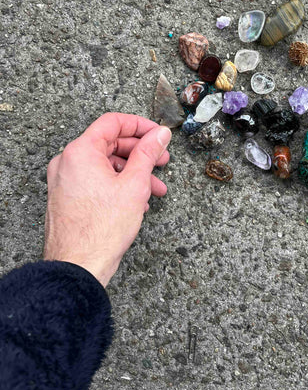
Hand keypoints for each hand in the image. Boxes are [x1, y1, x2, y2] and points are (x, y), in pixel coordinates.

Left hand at [43, 113, 171, 286]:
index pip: (113, 122)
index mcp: (80, 151)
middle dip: (140, 153)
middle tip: (162, 161)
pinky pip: (95, 181)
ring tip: (155, 189)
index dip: (140, 125)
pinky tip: (137, 201)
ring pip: (105, 165)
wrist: (77, 267)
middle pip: (109, 144)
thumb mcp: (135, 184)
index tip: (158, 134)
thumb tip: (159, 133)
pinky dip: (117, 185)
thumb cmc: (101, 229)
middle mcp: (67, 162)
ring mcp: (64, 180)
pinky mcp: (66, 197)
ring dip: (133, 173)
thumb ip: (148, 153)